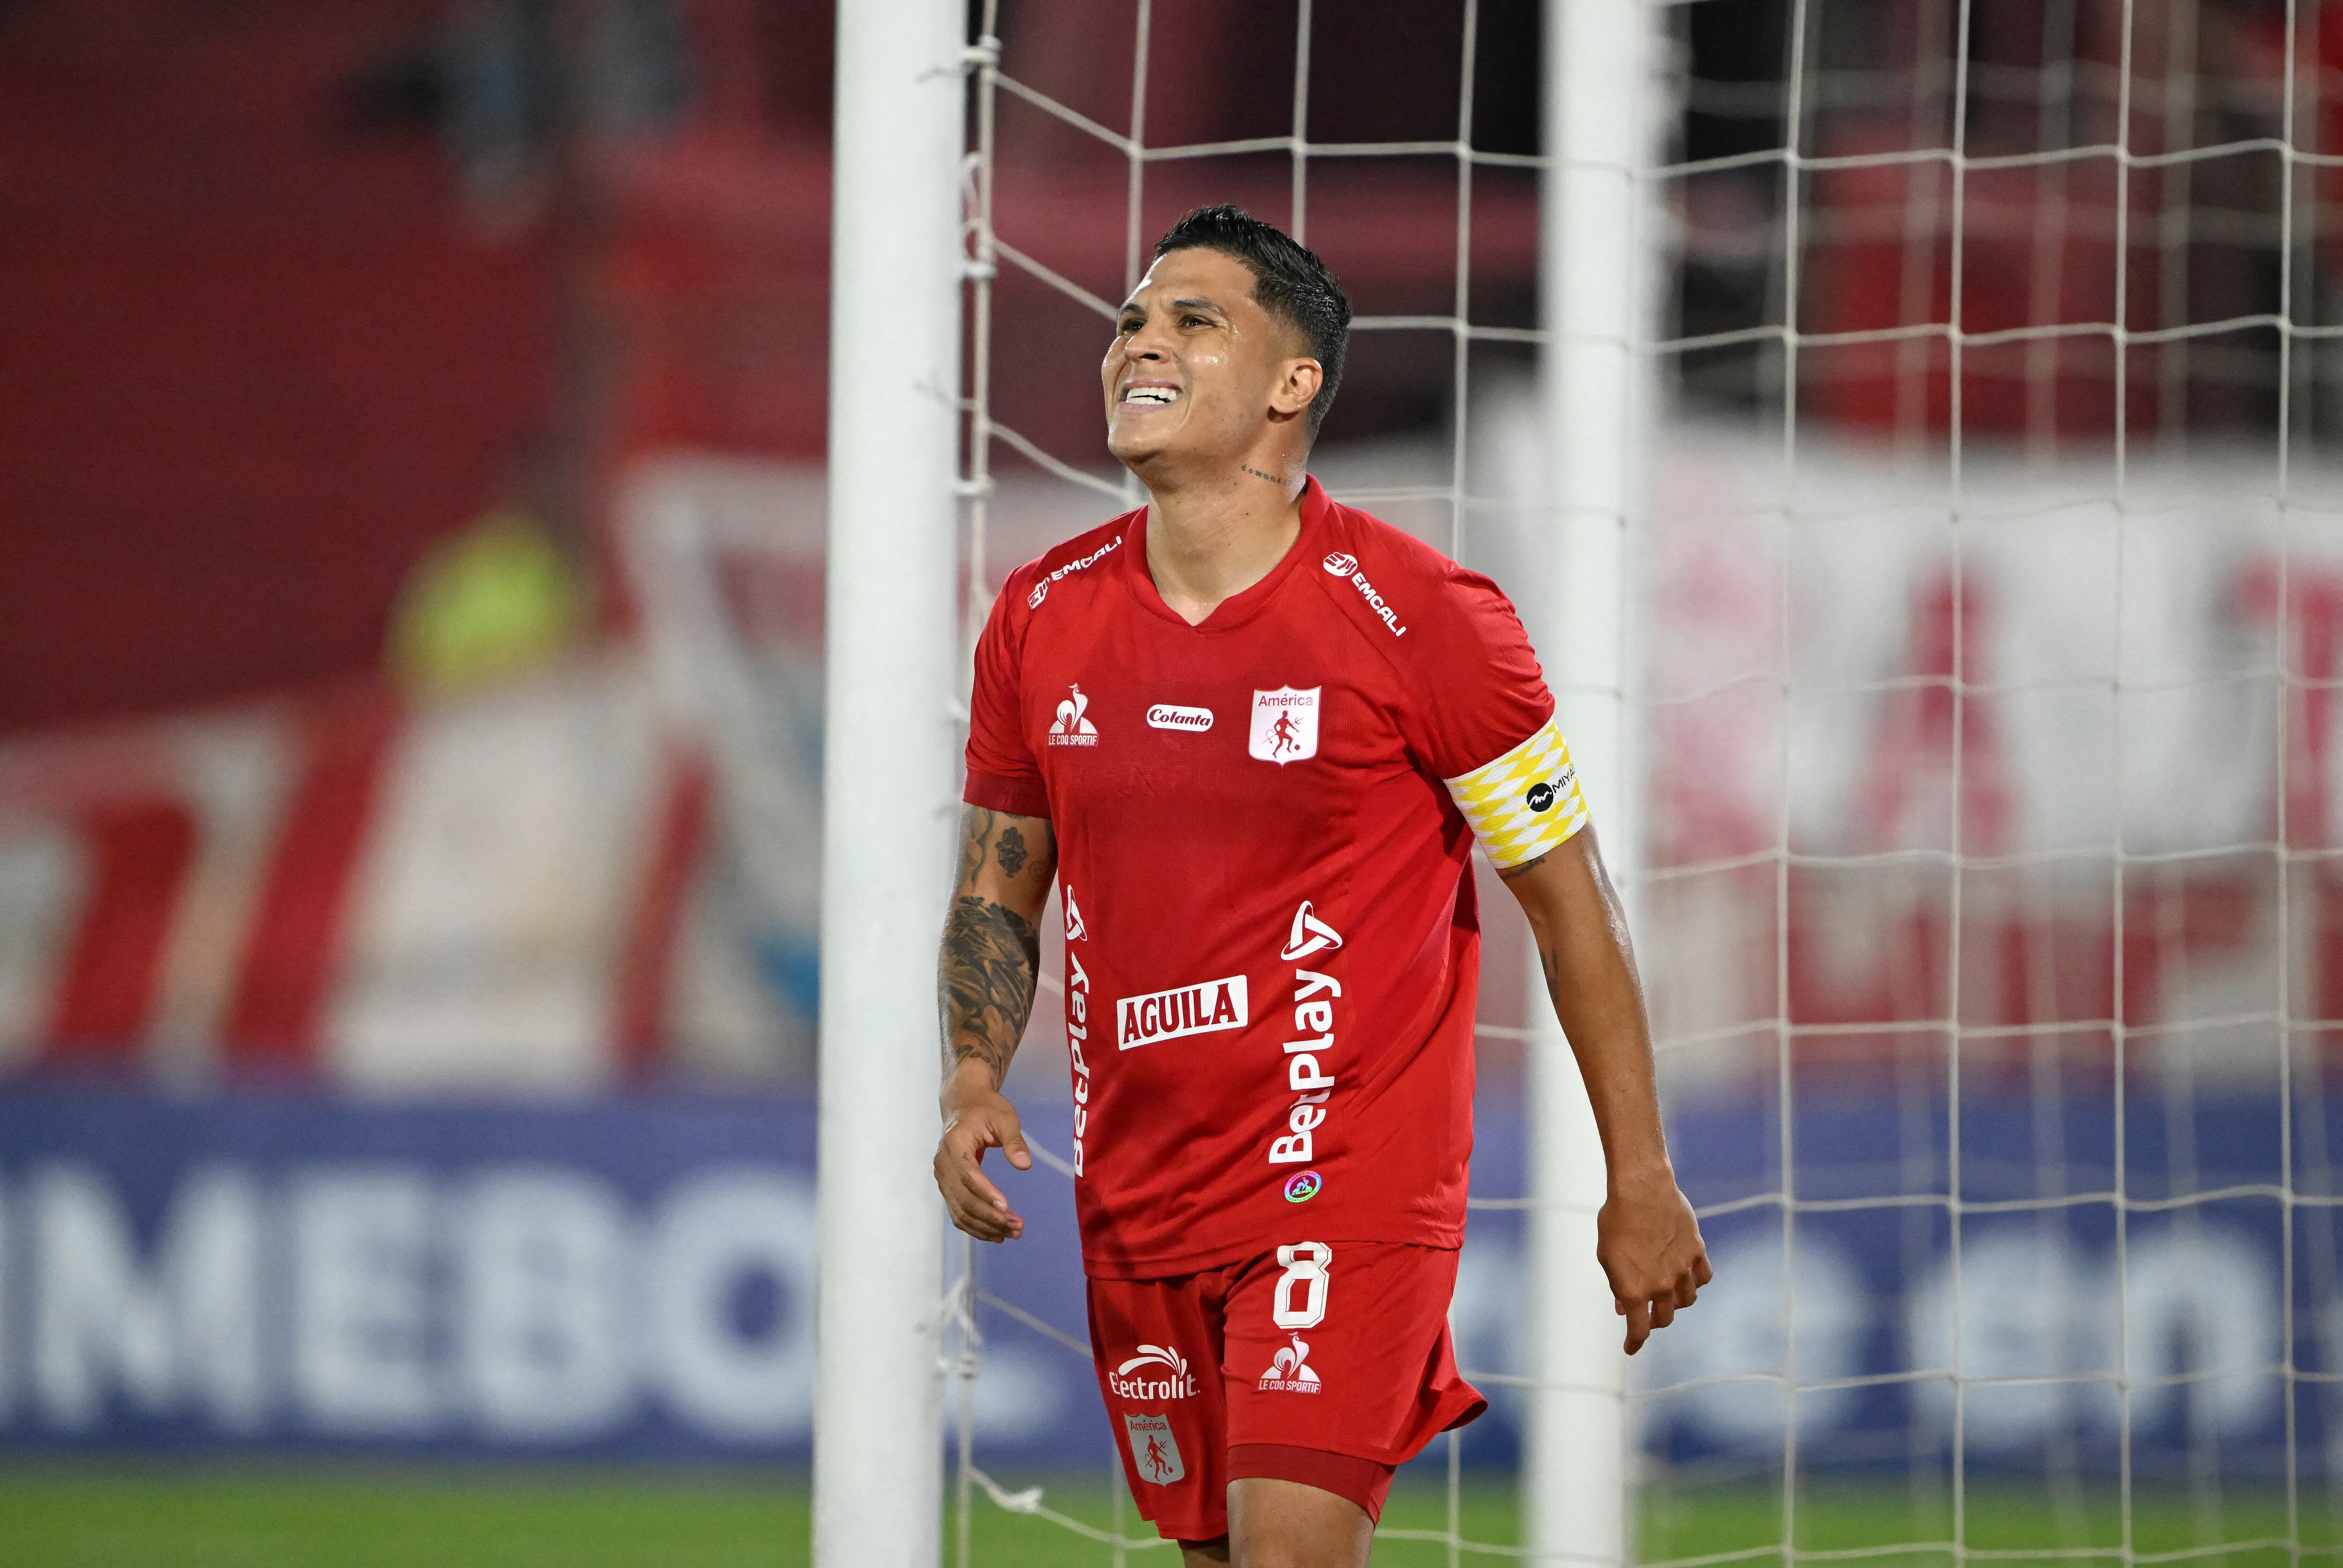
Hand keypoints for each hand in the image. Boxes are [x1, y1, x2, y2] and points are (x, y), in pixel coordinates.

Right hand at [935, 1070, 1031, 1242]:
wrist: (963, 1104)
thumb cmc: (986, 1109)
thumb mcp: (1005, 1118)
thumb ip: (1014, 1141)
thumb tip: (1025, 1165)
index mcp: (955, 1143)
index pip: (969, 1175)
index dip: (987, 1193)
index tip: (1007, 1208)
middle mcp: (943, 1163)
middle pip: (964, 1198)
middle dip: (990, 1216)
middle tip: (1018, 1226)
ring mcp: (942, 1177)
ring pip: (960, 1211)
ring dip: (985, 1226)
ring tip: (1012, 1233)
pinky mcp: (947, 1186)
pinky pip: (958, 1212)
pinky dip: (975, 1226)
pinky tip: (996, 1234)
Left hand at [1596, 1169, 1710, 1354]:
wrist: (1641, 1189)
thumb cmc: (1616, 1220)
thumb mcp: (1607, 1256)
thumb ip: (1617, 1284)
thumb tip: (1623, 1306)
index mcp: (1635, 1290)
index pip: (1639, 1330)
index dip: (1634, 1343)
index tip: (1630, 1348)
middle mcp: (1662, 1286)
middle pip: (1664, 1318)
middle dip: (1654, 1322)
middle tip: (1647, 1317)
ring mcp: (1683, 1270)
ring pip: (1687, 1300)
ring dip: (1676, 1303)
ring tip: (1667, 1295)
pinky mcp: (1697, 1252)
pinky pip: (1703, 1277)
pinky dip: (1696, 1282)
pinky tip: (1688, 1277)